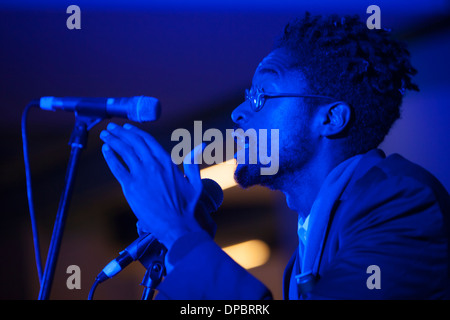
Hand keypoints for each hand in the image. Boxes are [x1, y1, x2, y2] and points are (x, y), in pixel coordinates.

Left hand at [100, 122, 203, 249]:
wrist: (177, 225)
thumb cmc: (187, 207)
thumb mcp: (195, 182)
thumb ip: (193, 163)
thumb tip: (201, 146)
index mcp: (167, 162)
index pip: (148, 141)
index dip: (136, 132)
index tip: (127, 128)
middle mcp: (153, 165)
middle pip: (134, 143)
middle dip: (121, 132)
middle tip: (112, 127)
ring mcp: (141, 175)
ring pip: (124, 151)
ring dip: (113, 140)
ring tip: (105, 134)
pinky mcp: (131, 187)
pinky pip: (117, 167)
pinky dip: (110, 157)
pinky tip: (105, 150)